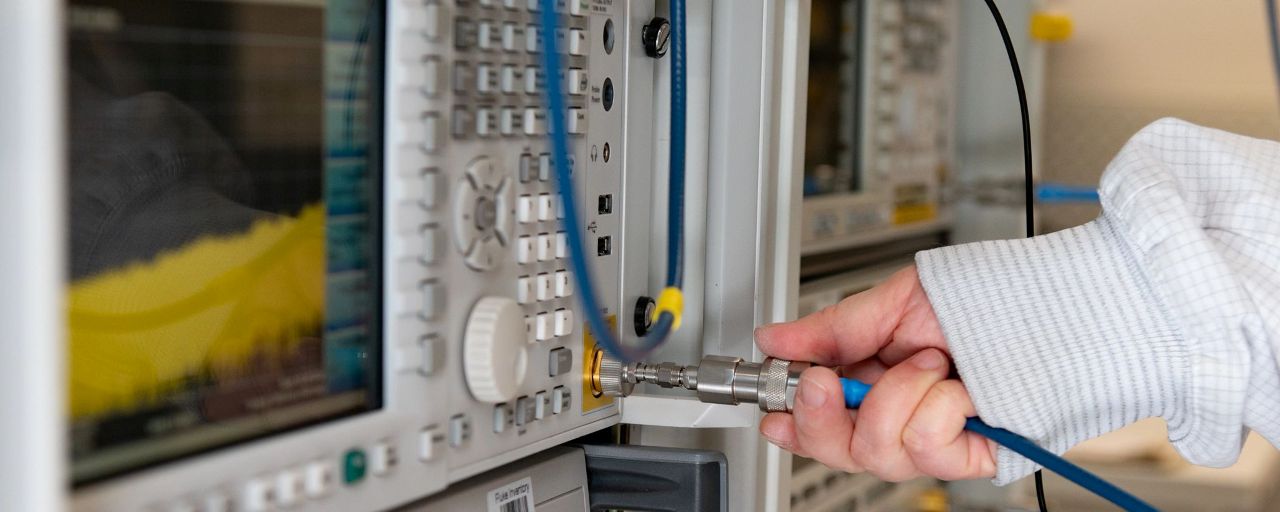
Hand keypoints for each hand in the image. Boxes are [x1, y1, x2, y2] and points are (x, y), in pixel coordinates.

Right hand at [755, 266, 995, 480]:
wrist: (1050, 305)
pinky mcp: (967, 456)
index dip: (794, 423)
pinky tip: (955, 386)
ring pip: (874, 451)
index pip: (822, 420)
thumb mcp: (892, 303)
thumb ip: (829, 329)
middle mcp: (901, 416)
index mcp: (874, 380)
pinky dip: (933, 406)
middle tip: (822, 380)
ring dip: (895, 396)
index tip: (774, 413)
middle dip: (819, 416)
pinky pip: (922, 446)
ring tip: (928, 362)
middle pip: (837, 450)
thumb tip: (773, 339)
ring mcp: (934, 440)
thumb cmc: (987, 299)